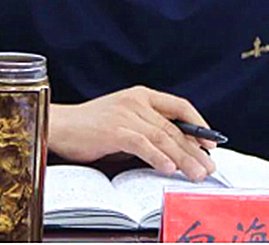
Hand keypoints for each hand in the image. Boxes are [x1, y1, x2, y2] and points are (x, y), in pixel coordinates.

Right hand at [48, 86, 216, 181]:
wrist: (58, 125)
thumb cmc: (90, 127)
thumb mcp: (124, 122)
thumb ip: (147, 130)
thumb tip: (175, 150)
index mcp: (141, 95)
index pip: (179, 106)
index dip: (198, 124)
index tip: (210, 143)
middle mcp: (136, 101)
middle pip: (174, 127)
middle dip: (195, 149)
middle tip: (209, 167)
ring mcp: (126, 114)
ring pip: (163, 137)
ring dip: (183, 158)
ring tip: (196, 173)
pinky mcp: (115, 130)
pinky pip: (143, 144)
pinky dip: (158, 157)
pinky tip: (169, 168)